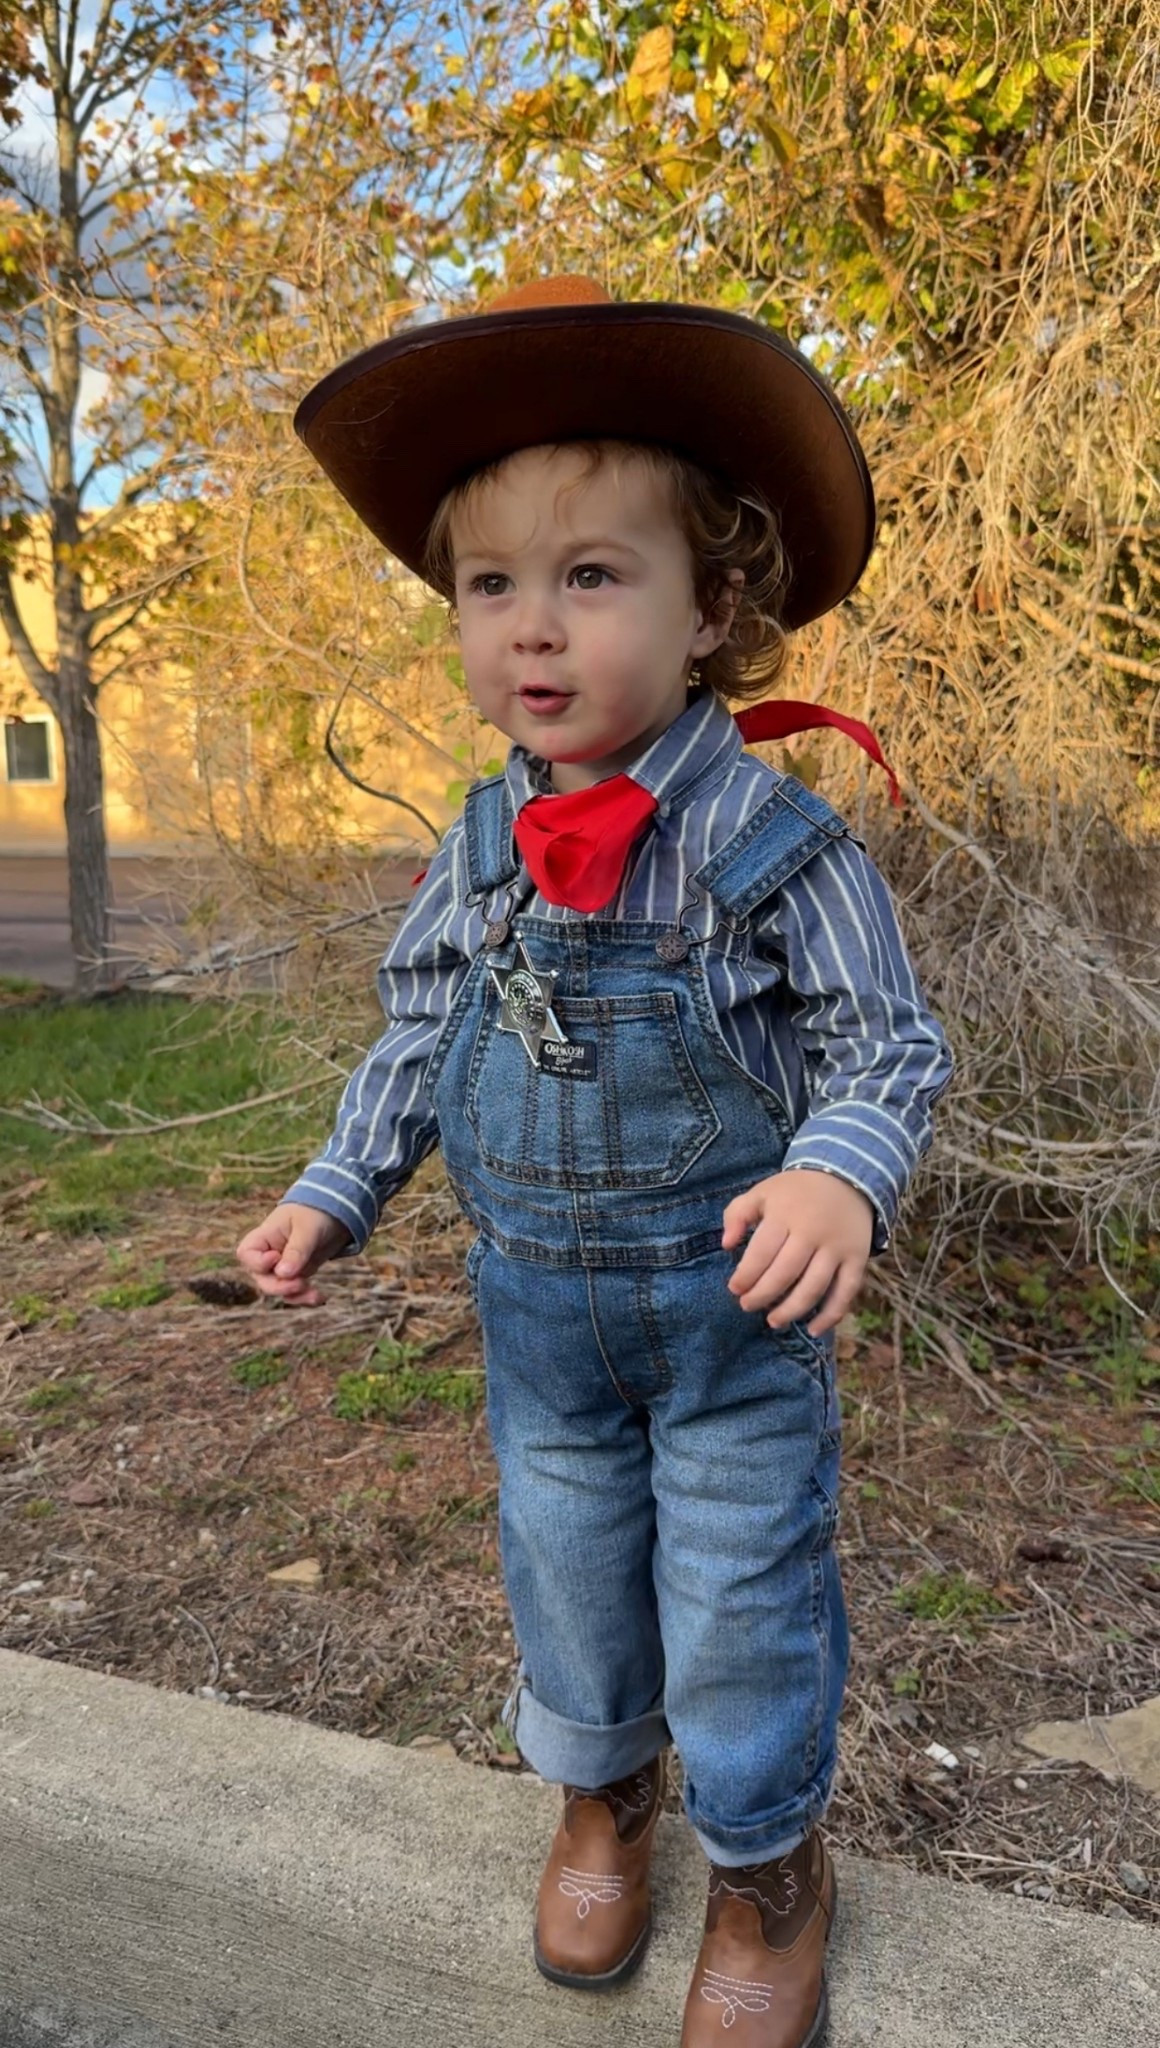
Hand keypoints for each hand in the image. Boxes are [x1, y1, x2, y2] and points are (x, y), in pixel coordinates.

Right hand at [236, 1202, 351, 1304]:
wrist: (334, 1215)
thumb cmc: (315, 1214)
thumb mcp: (307, 1229)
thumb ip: (296, 1250)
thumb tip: (283, 1274)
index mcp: (264, 1236)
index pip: (246, 1254)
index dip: (258, 1262)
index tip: (276, 1257)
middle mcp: (268, 1254)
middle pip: (262, 1279)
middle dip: (280, 1286)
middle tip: (301, 1284)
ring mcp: (281, 1267)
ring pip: (279, 1290)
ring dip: (295, 1296)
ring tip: (316, 1295)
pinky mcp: (296, 1275)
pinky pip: (294, 1293)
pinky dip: (305, 1298)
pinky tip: (320, 1297)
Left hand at [722, 1169, 872, 1335]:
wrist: (847, 1177)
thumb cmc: (795, 1191)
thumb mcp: (762, 1192)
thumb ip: (737, 1214)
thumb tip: (726, 1244)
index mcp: (786, 1214)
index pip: (762, 1252)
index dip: (746, 1275)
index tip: (735, 1289)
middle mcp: (813, 1232)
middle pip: (786, 1273)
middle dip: (763, 1295)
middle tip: (748, 1306)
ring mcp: (838, 1247)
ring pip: (814, 1286)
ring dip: (792, 1309)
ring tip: (774, 1321)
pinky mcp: (858, 1258)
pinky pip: (846, 1291)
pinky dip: (831, 1314)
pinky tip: (814, 1329)